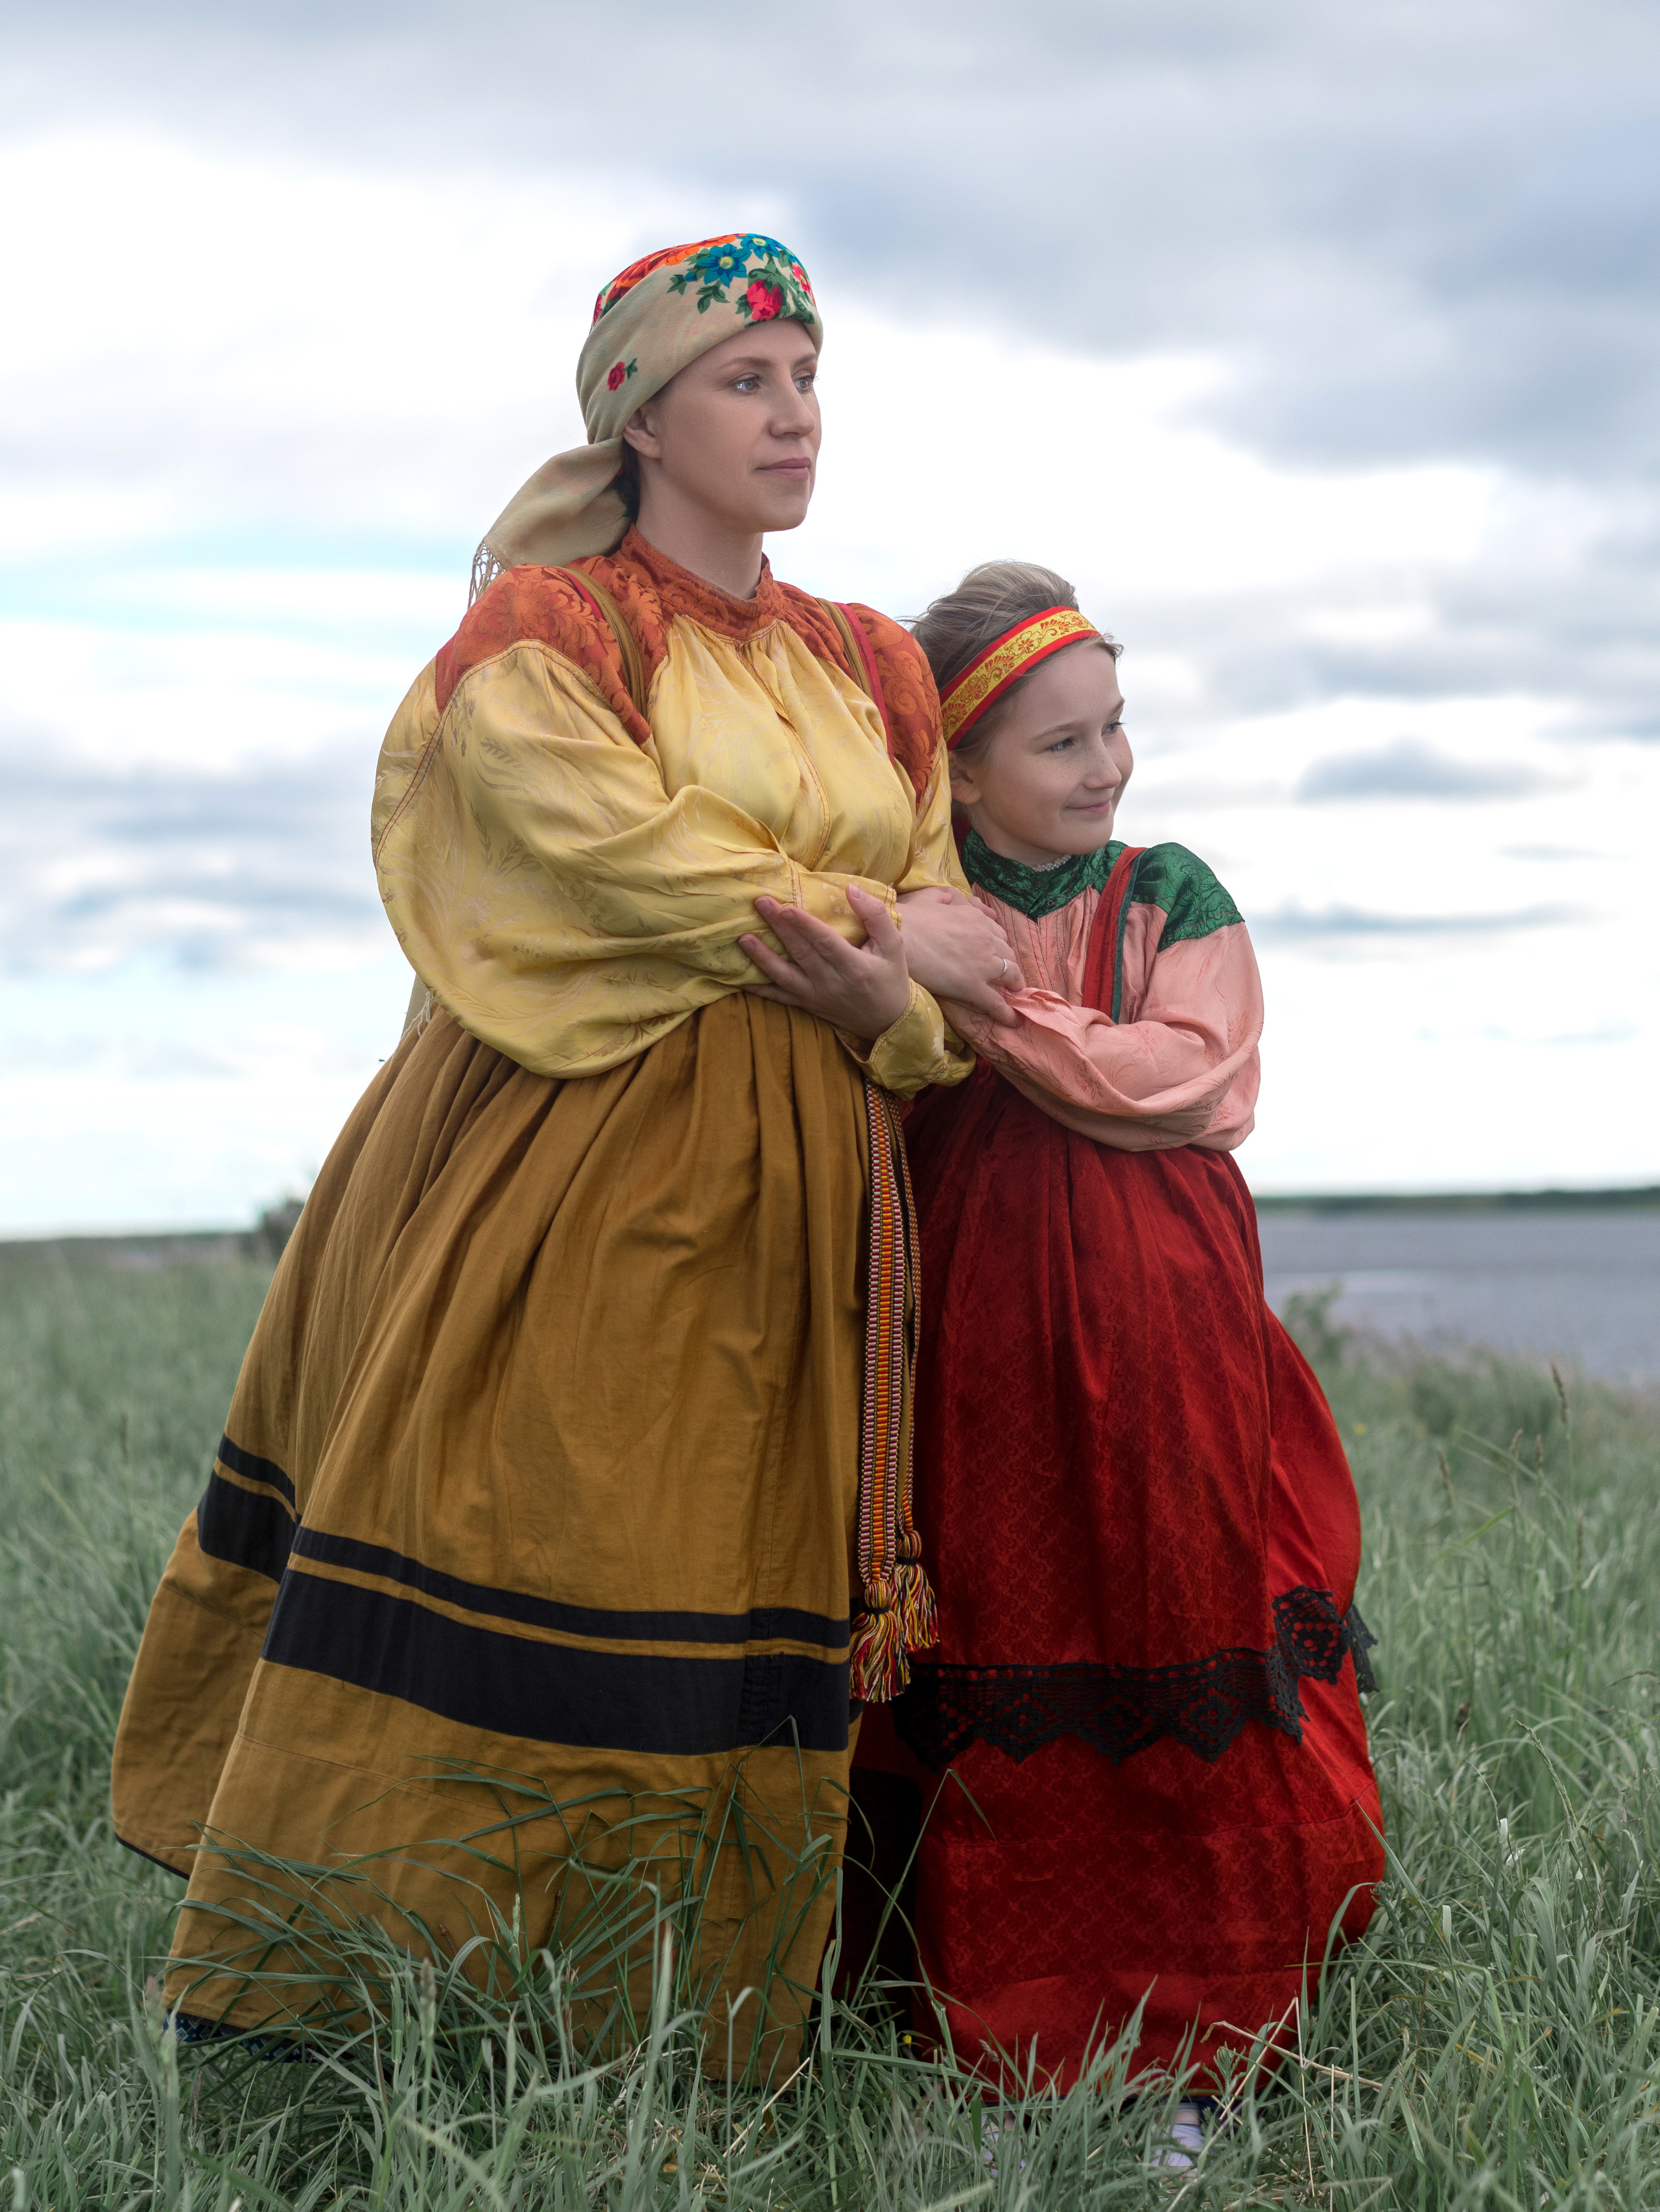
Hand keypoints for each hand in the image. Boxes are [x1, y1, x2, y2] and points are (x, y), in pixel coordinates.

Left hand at [740, 886, 911, 1040]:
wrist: (889, 1021)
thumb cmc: (891, 978)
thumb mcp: (894, 946)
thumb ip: (875, 916)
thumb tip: (851, 890)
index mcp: (854, 967)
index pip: (825, 943)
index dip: (805, 926)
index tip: (786, 908)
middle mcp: (832, 984)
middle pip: (800, 953)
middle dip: (779, 928)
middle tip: (760, 904)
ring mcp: (816, 996)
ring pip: (784, 976)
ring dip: (762, 957)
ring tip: (743, 938)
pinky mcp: (807, 1005)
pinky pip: (779, 998)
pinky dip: (759, 990)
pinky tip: (739, 979)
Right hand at [896, 887, 1024, 1026]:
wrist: (898, 937)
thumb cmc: (909, 917)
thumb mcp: (931, 897)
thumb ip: (947, 897)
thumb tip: (952, 899)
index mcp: (976, 919)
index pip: (998, 934)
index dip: (998, 946)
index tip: (995, 954)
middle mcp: (986, 940)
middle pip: (1008, 954)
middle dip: (1010, 964)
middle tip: (1007, 975)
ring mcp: (982, 964)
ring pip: (1011, 976)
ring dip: (1015, 984)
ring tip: (1015, 993)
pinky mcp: (973, 987)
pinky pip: (996, 1003)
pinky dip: (1007, 1013)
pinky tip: (1014, 1021)